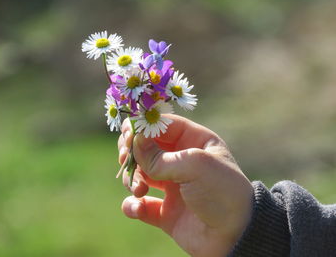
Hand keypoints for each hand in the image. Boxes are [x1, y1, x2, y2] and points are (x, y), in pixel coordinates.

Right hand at [118, 114, 252, 256]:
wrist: (235, 236)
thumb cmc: (222, 192)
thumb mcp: (195, 165)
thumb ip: (160, 156)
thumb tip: (134, 142)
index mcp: (194, 141)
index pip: (163, 125)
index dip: (143, 126)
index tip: (127, 134)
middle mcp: (181, 161)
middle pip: (146, 147)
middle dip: (132, 151)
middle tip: (125, 158)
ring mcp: (172, 186)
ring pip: (139, 174)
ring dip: (132, 179)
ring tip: (139, 189)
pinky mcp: (164, 211)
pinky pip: (139, 204)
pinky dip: (132, 205)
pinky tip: (138, 208)